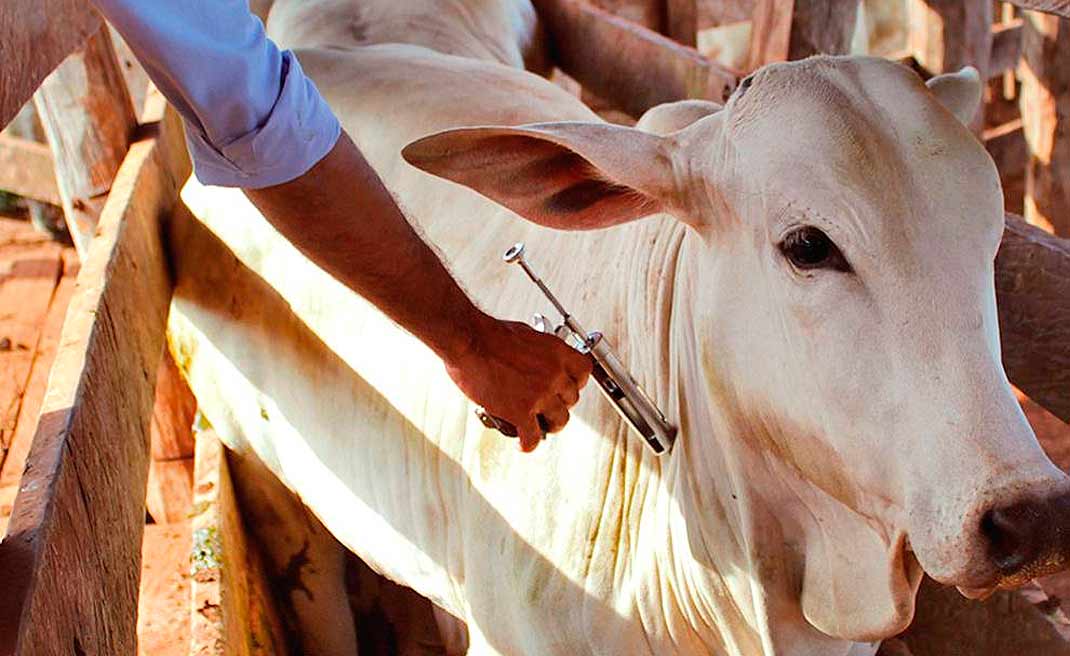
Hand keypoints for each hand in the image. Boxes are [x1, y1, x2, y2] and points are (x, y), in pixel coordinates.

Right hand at [444, 314, 591, 451]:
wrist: (469, 342)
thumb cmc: (488, 334)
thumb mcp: (525, 333)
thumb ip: (538, 350)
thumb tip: (537, 359)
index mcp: (557, 352)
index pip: (584, 372)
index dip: (576, 382)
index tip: (569, 387)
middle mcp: (553, 374)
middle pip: (572, 398)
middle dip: (561, 404)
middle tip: (549, 406)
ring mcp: (539, 394)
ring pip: (559, 420)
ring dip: (551, 425)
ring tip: (542, 427)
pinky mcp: (520, 412)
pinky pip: (532, 437)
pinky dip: (527, 444)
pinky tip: (522, 444)